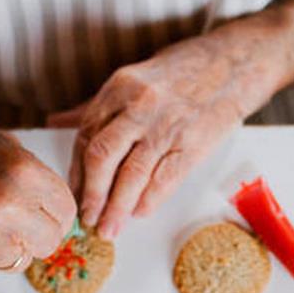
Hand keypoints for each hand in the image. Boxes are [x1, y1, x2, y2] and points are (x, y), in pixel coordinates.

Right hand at [0, 113, 75, 279]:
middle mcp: (8, 204)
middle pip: (49, 242)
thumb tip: (65, 219)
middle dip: (36, 237)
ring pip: (19, 260)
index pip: (66, 213)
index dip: (57, 217)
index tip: (46, 218)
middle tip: (16, 225)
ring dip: (5, 248)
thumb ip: (40, 184)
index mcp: (26, 174)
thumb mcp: (10, 151)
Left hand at [48, 32, 258, 238]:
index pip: (86, 136)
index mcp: (120, 87)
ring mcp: (168, 125)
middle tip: (87, 219)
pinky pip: (165, 178)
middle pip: (102, 157)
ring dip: (117, 208)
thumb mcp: (135, 76)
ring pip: (132, 174)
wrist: (236, 63)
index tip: (74, 194)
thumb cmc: (186, 69)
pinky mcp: (194, 142)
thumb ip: (98, 104)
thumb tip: (57, 122)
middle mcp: (140, 105)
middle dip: (92, 195)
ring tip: (109, 229)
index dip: (77, 171)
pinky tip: (139, 212)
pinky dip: (149, 199)